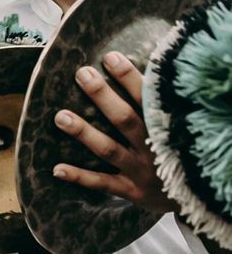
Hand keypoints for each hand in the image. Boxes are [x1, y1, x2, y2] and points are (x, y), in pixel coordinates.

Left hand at [52, 51, 176, 214]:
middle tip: (82, 74)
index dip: (130, 78)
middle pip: (125, 119)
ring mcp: (142, 170)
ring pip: (109, 149)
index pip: (148, 99)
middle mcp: (154, 148)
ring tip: (61, 117)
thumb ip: (160, 105)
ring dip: (84, 133)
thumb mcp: (180, 127)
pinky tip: (57, 169)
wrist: (197, 196)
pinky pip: (103, 183)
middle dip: (103, 96)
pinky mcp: (132, 191)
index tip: (110, 57)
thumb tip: (143, 67)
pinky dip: (80, 177)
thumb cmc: (181, 152)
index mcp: (167, 128)